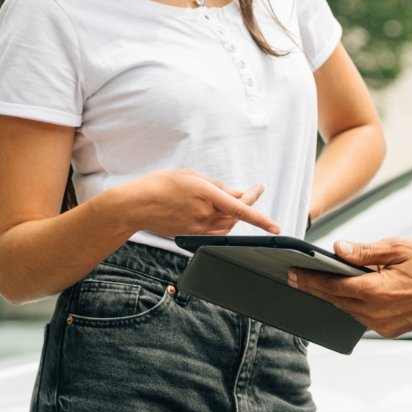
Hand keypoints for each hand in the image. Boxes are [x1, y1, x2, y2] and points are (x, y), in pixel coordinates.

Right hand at [112, 170, 278, 235]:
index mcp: (205, 194)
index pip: (240, 209)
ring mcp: (197, 227)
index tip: (275, 226)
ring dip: (235, 214)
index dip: (260, 219)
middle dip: (247, 203)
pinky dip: (223, 223)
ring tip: (232, 200)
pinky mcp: (191, 236)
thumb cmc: (160, 185)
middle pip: (236, 215)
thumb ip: (217, 185)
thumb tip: (238, 194)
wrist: (135, 205)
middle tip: (252, 191)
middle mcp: (203, 213)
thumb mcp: (190, 175)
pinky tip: (219, 214)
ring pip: (228, 225)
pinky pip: (215, 232)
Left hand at [291, 237, 411, 337]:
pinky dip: (353, 305)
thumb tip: (338, 249)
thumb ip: (366, 251)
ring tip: (318, 283)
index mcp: (376, 291)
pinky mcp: (391, 330)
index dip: (310, 279)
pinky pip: (363, 318)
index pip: (333, 286)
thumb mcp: (400, 248)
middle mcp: (377, 313)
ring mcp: (384, 325)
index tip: (292, 273)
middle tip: (295, 277)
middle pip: (336, 300)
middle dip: (315, 289)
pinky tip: (348, 293)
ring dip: (334, 297)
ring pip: (349, 310)